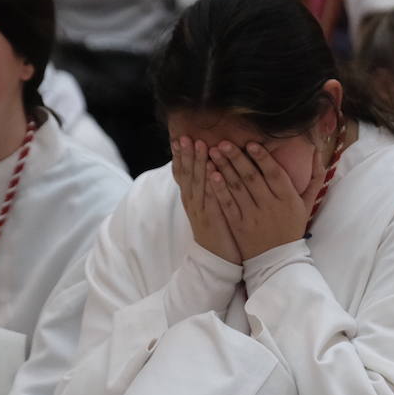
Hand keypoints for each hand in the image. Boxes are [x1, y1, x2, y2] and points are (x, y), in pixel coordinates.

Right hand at [172, 136, 239, 263]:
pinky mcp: (212, 218)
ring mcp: (200, 210)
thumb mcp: (205, 206)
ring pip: (197, 182)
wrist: (216, 259)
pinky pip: (211, 198)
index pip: (181, 173)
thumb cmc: (215, 230)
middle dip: (186, 153)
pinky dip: (211, 184)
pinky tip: (213, 171)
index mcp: (189, 198)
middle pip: (186, 174)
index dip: (179, 156)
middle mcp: (191, 202)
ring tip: (199, 144)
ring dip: (198, 162)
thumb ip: (203, 188)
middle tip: (184, 135)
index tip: (177, 138)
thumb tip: (205, 168)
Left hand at [208, 141, 323, 260]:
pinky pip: (227, 204)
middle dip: (237, 158)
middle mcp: (270, 206)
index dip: (262, 158)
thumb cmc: (291, 228)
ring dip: (224, 168)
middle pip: (251, 178)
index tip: (251, 143)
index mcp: (288, 199)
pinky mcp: (238, 226)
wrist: (277, 261)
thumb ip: (314, 178)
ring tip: (214, 152)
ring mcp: (252, 217)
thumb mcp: (307, 205)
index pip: (274, 174)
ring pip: (237, 188)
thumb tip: (316, 152)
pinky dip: (219, 189)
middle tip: (224, 142)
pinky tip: (212, 175)